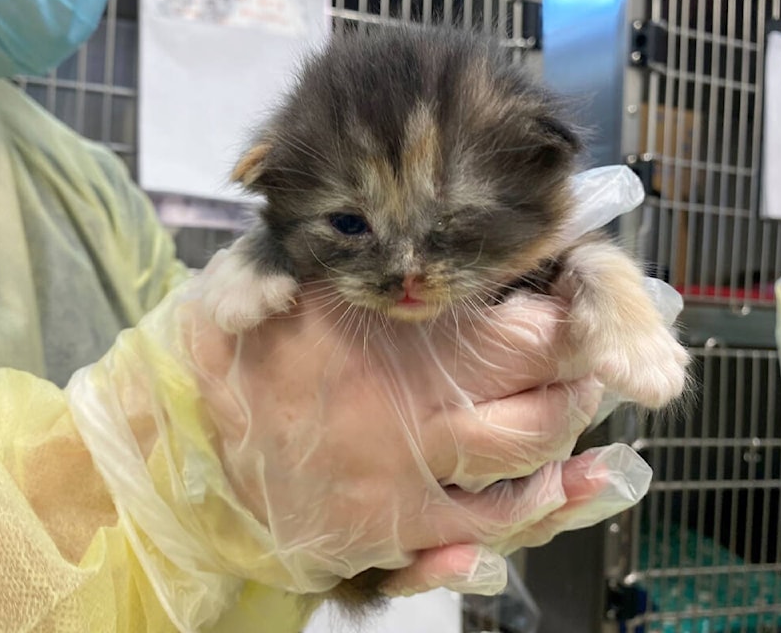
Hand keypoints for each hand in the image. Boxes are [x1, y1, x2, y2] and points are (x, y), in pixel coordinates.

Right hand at [68, 278, 649, 609]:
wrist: (180, 464)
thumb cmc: (225, 363)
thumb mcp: (247, 287)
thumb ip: (296, 255)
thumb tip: (337, 233)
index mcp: (392, 353)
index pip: (516, 334)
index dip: (568, 318)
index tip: (585, 300)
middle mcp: (412, 425)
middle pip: (537, 416)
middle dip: (584, 391)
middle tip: (600, 368)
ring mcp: (404, 491)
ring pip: (517, 488)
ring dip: (568, 469)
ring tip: (594, 447)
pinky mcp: (388, 537)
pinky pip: (466, 548)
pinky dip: (513, 533)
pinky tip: (541, 512)